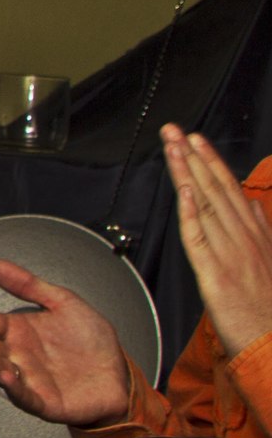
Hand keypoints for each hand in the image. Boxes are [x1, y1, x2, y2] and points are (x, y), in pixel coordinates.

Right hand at [0, 259, 133, 427]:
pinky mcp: (44, 402)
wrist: (119, 375)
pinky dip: (14, 388)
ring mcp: (29, 379)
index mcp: (20, 332)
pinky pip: (25, 396)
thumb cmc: (92, 343)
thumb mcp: (64, 303)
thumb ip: (29, 284)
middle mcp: (19, 356)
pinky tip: (7, 376)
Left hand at [163, 124, 271, 356]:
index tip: (195, 139)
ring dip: (188, 173)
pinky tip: (184, 190)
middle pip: (216, 189)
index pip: (231, 190)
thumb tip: (254, 206)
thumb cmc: (268, 307)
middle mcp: (244, 238)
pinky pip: (199, 236)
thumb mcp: (269, 261)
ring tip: (174, 147)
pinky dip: (191, 211)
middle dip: (193, 157)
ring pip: (205, 204)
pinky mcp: (217, 273)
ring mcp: (231, 253)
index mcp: (254, 234)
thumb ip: (261, 231)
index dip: (212, 162)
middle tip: (175, 130)